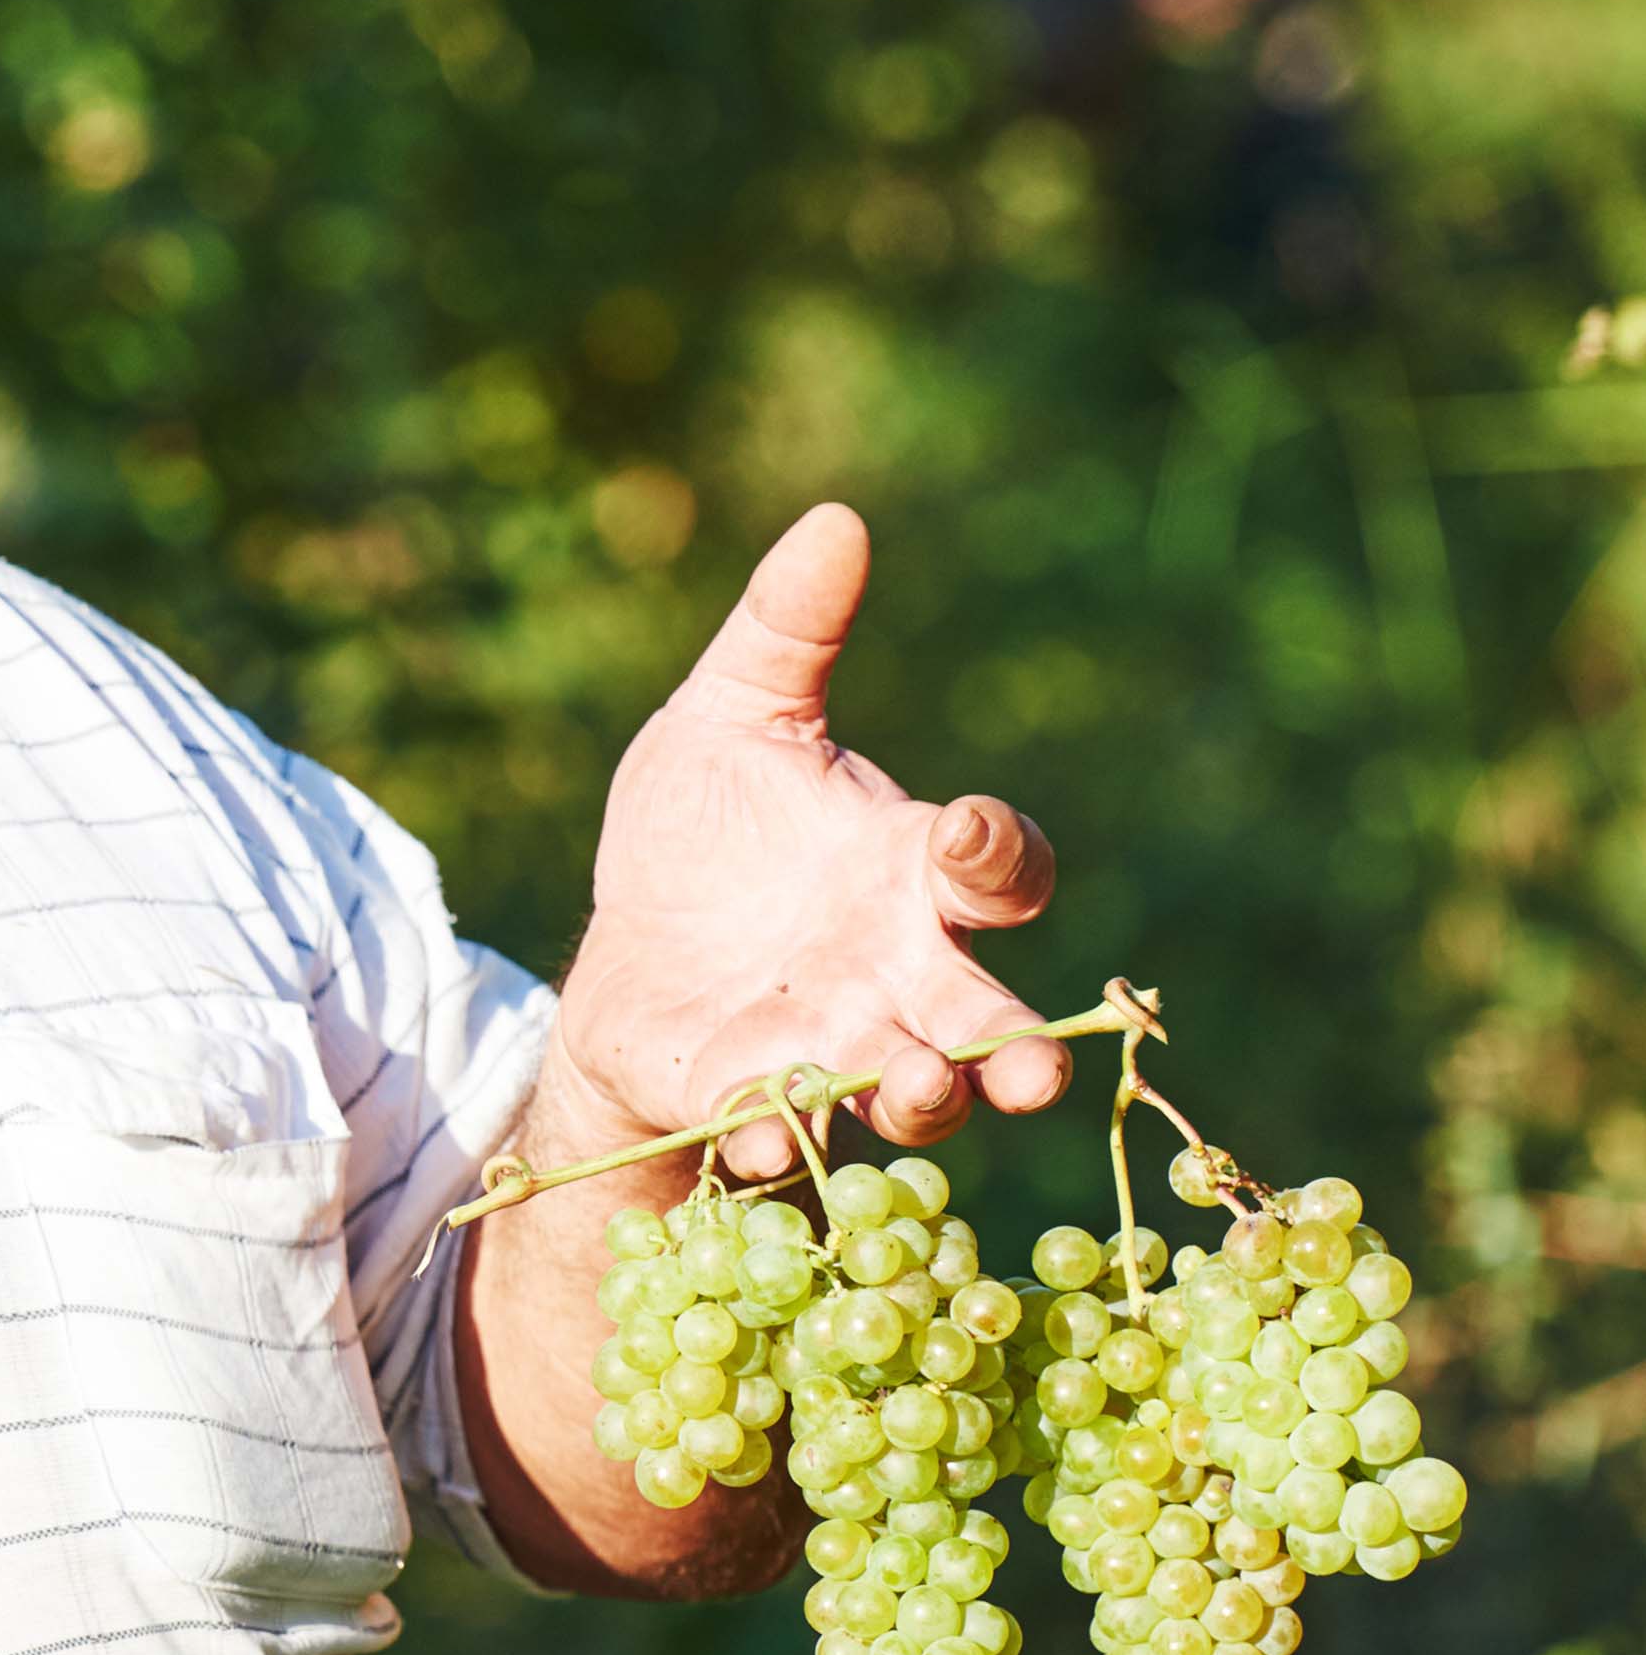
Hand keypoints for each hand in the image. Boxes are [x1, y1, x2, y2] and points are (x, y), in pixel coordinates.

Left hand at [534, 504, 1070, 1187]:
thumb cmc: (706, 827)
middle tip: (1030, 1068)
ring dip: (914, 1100)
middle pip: (987, 1019)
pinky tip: (753, 1136)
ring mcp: (828, 1045)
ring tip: (905, 1092)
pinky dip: (770, 1135)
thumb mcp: (730, 713)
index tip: (965, 842)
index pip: (998, 870)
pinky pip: (771, 1126)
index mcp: (910, 874)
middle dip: (1013, 1048)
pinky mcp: (738, 1095)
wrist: (624, 939)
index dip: (998, 860)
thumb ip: (787, 629)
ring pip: (905, 1093)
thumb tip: (837, 518)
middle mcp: (897, 975)